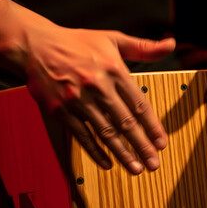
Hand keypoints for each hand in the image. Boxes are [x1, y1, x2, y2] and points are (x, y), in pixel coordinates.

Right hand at [21, 24, 174, 173]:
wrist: (36, 46)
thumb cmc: (76, 43)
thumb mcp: (113, 39)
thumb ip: (143, 47)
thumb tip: (170, 45)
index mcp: (113, 69)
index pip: (139, 104)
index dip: (153, 126)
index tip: (161, 143)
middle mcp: (97, 86)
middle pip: (125, 122)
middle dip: (142, 146)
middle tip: (153, 164)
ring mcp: (78, 100)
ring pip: (105, 132)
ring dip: (122, 153)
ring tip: (135, 168)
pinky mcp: (61, 110)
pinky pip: (81, 135)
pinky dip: (95, 151)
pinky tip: (107, 163)